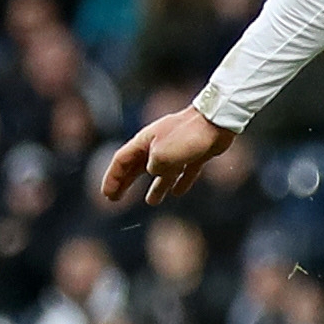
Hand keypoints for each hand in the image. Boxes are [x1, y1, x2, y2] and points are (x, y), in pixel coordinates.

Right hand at [100, 107, 233, 205]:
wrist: (216, 120)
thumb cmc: (187, 136)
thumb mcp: (162, 156)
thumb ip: (153, 167)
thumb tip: (155, 173)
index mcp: (145, 142)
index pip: (121, 161)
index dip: (112, 178)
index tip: (107, 195)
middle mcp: (158, 145)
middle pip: (137, 167)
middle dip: (126, 183)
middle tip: (116, 199)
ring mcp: (178, 149)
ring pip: (162, 172)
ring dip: (156, 187)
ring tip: (152, 202)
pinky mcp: (196, 153)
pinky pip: (185, 171)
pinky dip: (180, 182)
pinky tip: (178, 193)